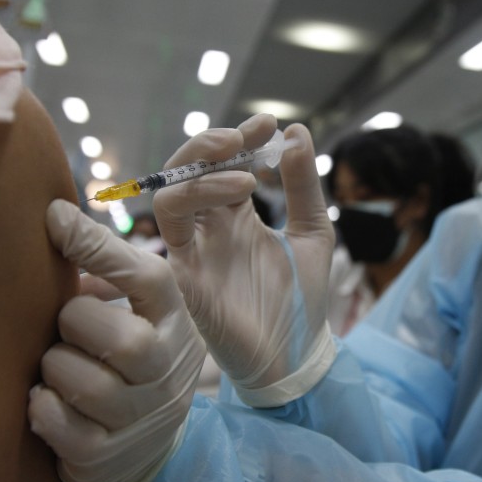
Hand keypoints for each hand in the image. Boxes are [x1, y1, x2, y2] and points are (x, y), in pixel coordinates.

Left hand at [28, 200, 205, 481]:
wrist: (152, 446)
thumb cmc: (129, 358)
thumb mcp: (137, 310)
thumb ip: (106, 266)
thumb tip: (54, 215)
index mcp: (172, 321)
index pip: (148, 277)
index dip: (98, 247)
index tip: (53, 218)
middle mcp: (166, 369)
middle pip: (119, 339)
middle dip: (74, 324)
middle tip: (66, 329)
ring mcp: (141, 416)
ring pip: (80, 382)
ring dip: (53, 369)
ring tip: (57, 366)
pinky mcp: (106, 455)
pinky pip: (58, 423)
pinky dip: (41, 407)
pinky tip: (46, 399)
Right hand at [154, 114, 336, 406]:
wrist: (297, 357)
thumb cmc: (303, 301)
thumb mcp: (313, 234)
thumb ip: (303, 187)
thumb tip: (297, 132)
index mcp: (236, 217)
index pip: (224, 166)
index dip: (241, 139)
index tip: (269, 124)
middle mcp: (209, 228)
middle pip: (188, 172)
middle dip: (210, 145)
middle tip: (244, 137)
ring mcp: (194, 249)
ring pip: (171, 194)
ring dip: (203, 172)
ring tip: (246, 174)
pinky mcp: (184, 273)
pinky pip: (169, 228)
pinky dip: (193, 200)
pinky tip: (238, 198)